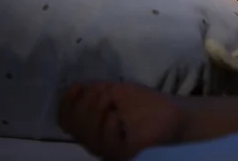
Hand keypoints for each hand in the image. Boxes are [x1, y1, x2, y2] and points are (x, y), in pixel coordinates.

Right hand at [58, 82, 185, 160]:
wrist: (172, 113)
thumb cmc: (145, 103)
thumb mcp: (118, 91)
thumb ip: (96, 90)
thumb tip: (77, 86)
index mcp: (91, 125)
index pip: (65, 119)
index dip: (66, 102)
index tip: (78, 85)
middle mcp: (95, 140)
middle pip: (73, 126)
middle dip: (83, 104)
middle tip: (102, 92)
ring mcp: (108, 149)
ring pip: (87, 135)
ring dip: (94, 111)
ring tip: (109, 99)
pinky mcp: (123, 154)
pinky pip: (106, 144)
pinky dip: (107, 126)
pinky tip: (116, 115)